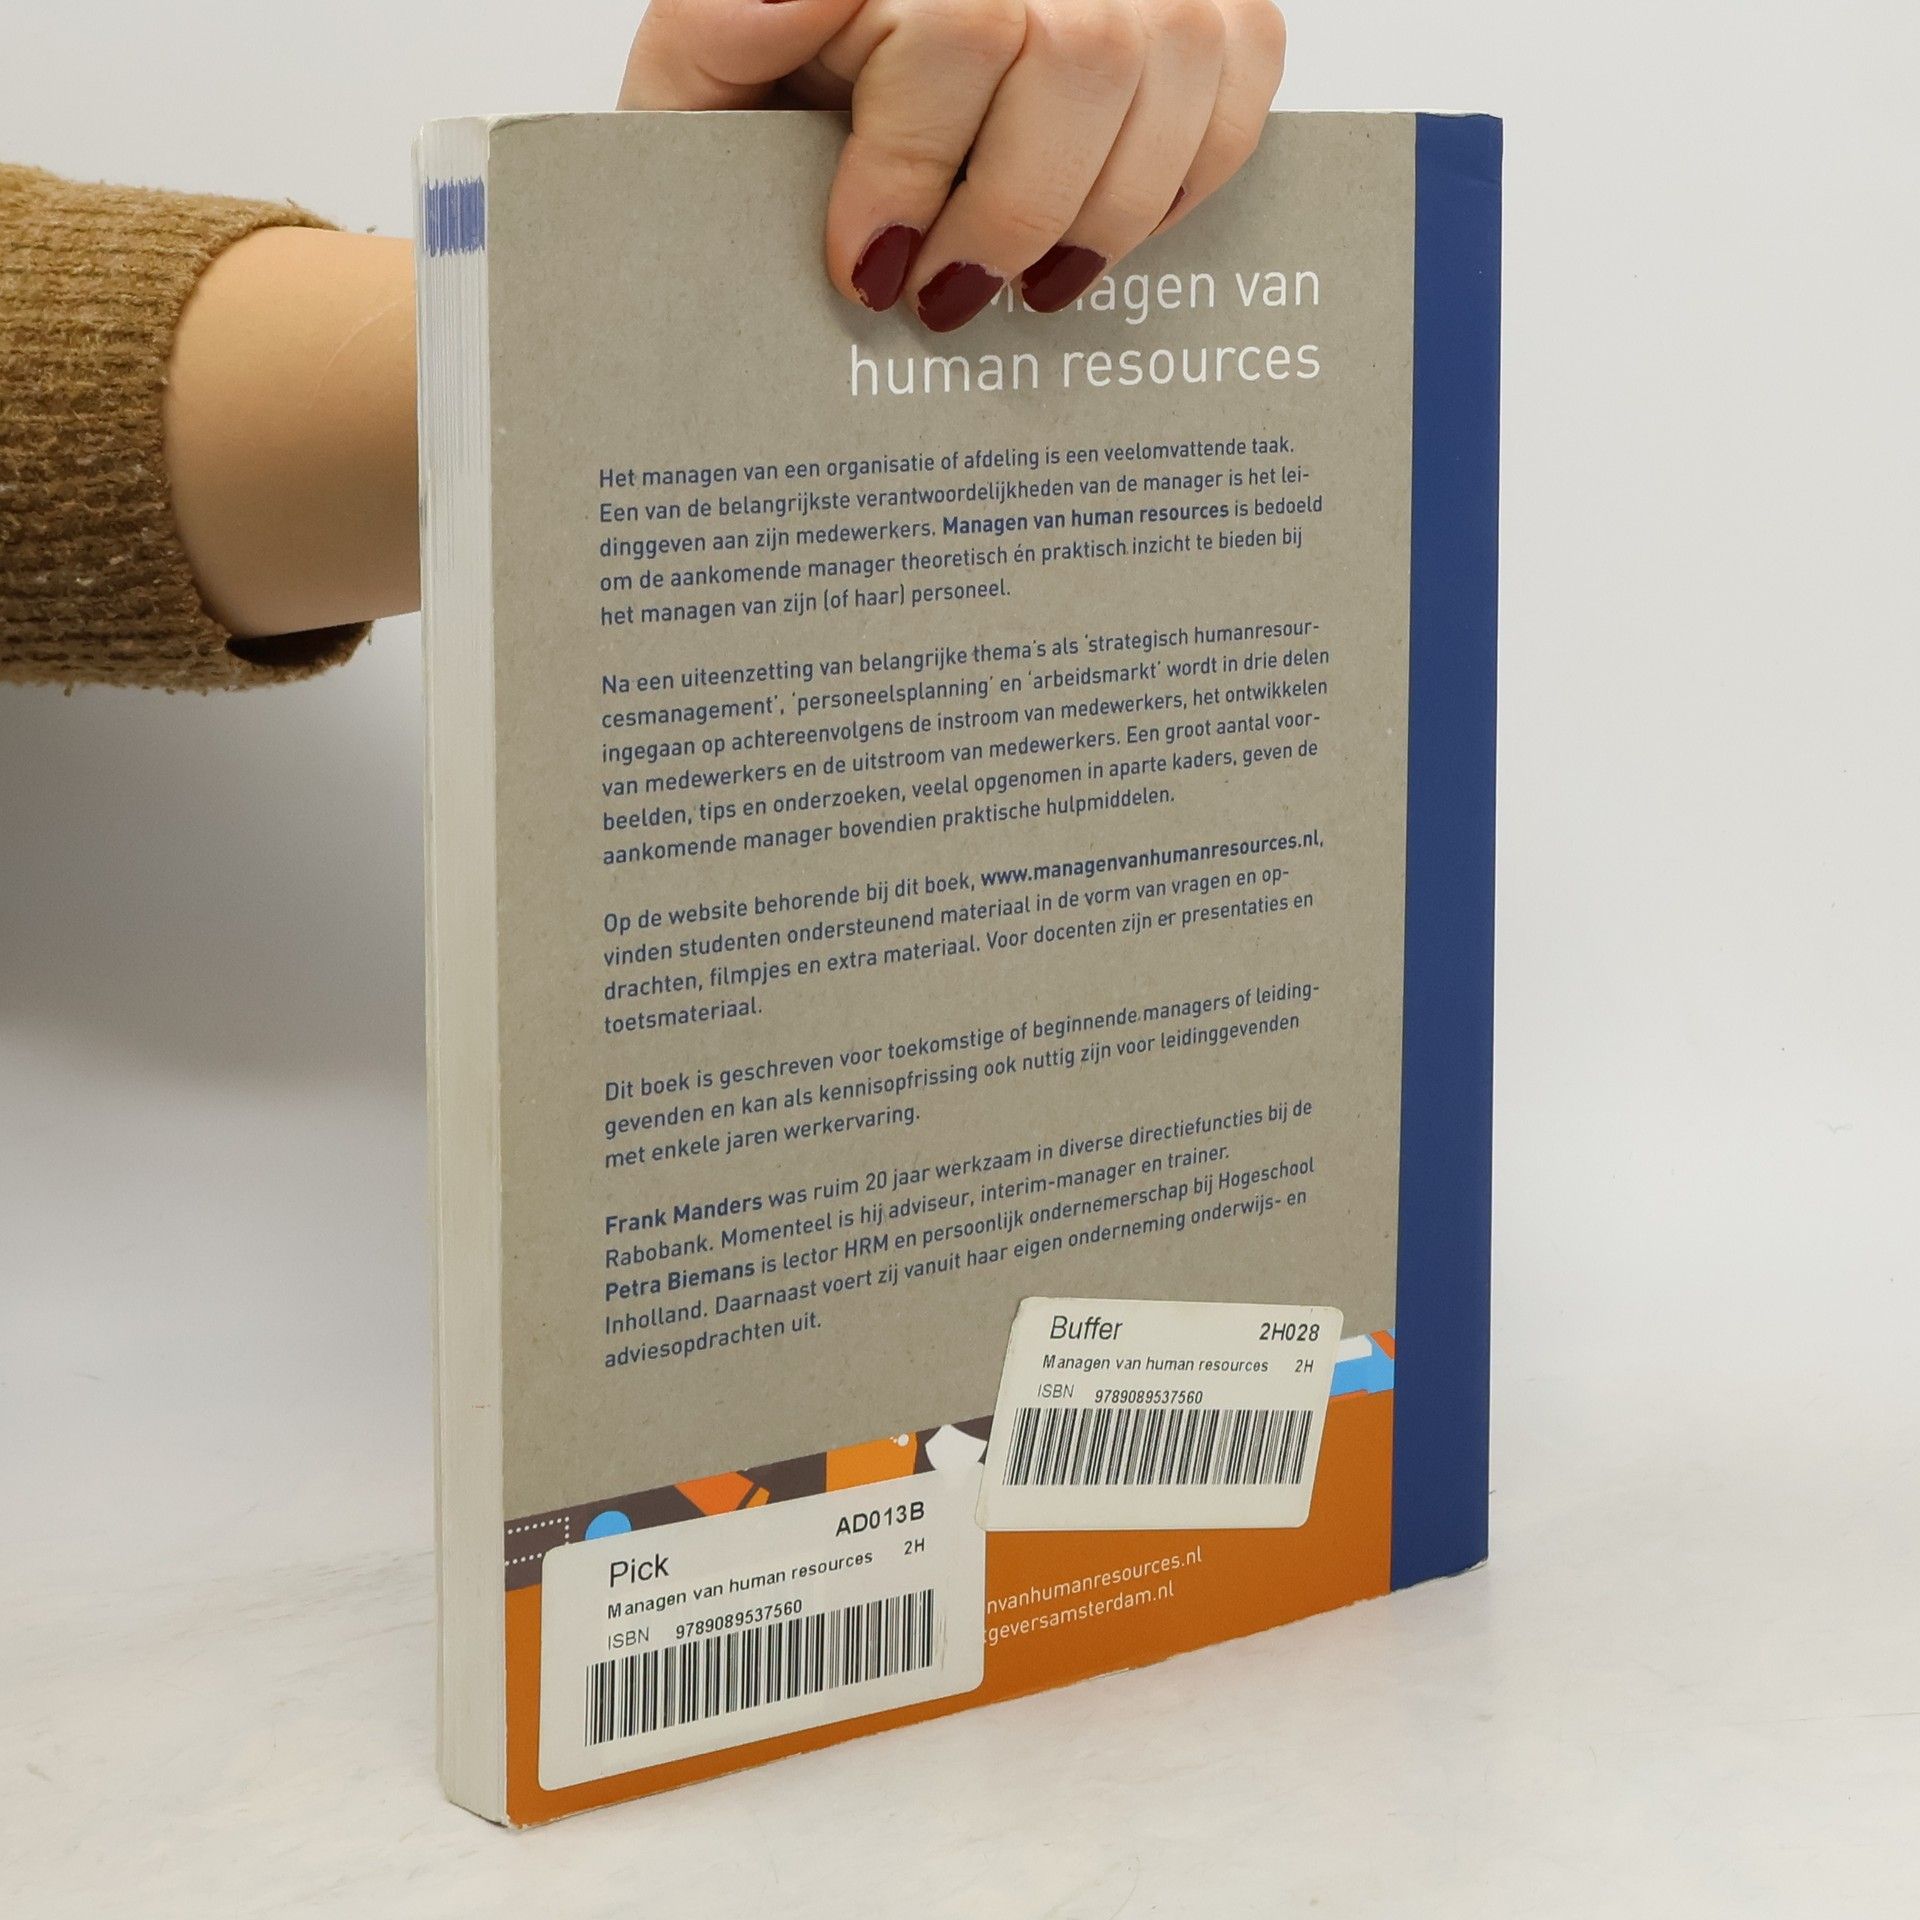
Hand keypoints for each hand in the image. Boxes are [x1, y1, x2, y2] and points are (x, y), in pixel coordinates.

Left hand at [619, 0, 1287, 330]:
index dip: (916, 169)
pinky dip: (1180, 180)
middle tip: (948, 298)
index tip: (869, 272)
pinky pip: (1243, 77)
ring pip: (1176, 66)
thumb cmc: (778, 94)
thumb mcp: (707, 71)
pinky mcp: (1210, 1)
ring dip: (1099, 213)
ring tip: (1025, 285)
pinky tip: (1096, 232)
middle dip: (1011, 211)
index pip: (959, 29)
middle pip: (1083, 54)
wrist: (840, 92)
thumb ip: (719, 29)